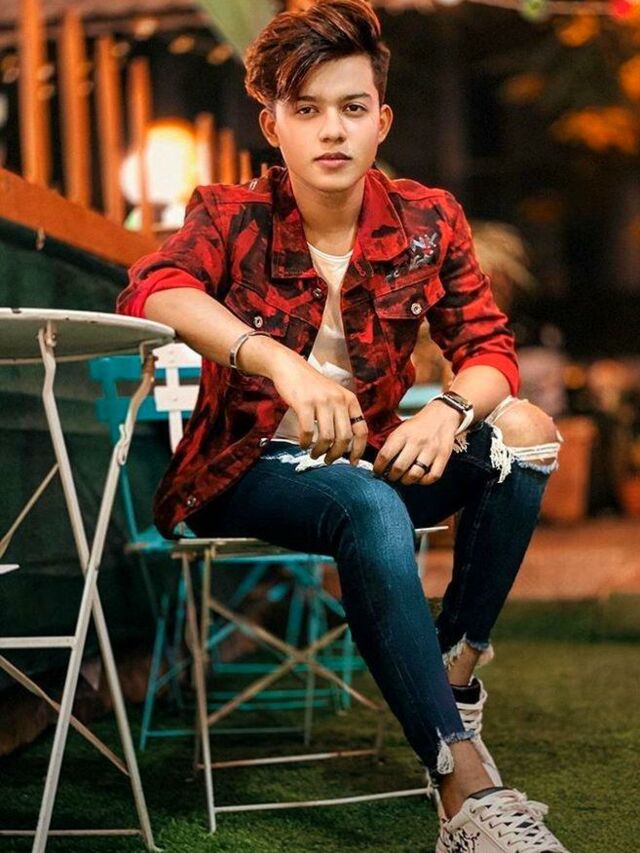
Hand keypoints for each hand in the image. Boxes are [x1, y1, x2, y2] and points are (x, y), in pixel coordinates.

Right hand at [268, 349, 367, 464]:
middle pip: (345, 437)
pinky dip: (305, 442)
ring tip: (314, 454)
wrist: (290, 367)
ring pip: (327, 437)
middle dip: (337, 454)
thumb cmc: (311, 386)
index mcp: (349, 400)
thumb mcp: (334, 396)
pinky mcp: (304, 403)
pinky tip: (302, 444)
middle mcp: (339, 400)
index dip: (359, 450)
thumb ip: (341, 415)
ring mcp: (322, 401)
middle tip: (328, 460)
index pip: (361, 430)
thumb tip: (345, 444)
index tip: (353, 462)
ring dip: (320, 451)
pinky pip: (307, 431)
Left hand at [372, 401, 460, 484]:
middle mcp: (417, 442)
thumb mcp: (401, 429)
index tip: (377, 471)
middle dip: (391, 476)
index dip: (378, 467)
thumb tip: (381, 464)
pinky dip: (424, 481)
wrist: (442, 415)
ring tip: (403, 479)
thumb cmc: (418, 425)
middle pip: (399, 468)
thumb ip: (391, 444)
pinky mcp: (443, 456)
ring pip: (415, 474)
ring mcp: (431, 450)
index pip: (385, 455)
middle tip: (390, 477)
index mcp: (403, 434)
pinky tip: (419, 478)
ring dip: (406, 481)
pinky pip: (432, 476)